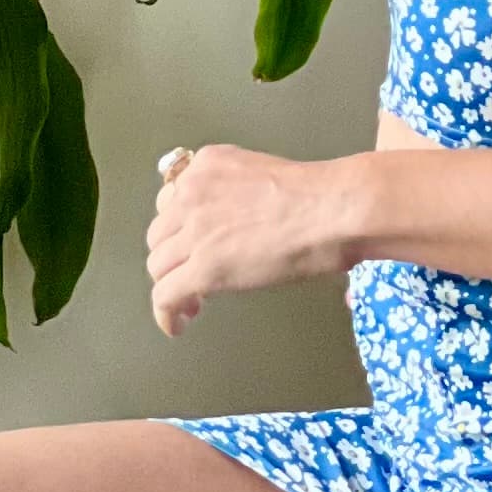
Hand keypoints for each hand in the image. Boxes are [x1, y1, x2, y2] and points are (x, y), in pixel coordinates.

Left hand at [148, 147, 363, 336]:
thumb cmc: (323, 197)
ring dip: (171, 284)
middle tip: (193, 274)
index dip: (178, 228)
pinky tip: (178, 326)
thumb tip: (240, 227)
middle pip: (159, 235)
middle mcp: (192, 194)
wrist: (334, 210)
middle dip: (173, 256)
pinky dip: (167, 314)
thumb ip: (239, 195)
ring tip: (193, 302)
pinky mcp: (204, 269)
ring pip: (158, 266)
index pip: (171, 200)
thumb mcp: (265, 176)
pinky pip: (165, 296)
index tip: (191, 244)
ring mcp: (194, 232)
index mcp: (208, 165)